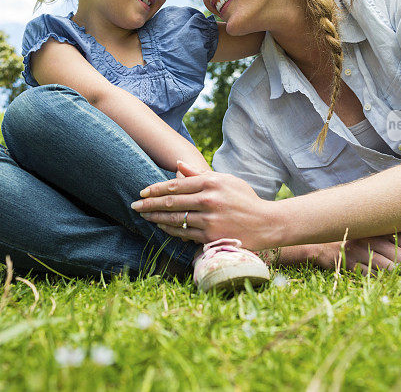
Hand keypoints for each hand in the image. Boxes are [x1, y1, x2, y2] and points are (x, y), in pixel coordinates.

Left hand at [131, 161, 276, 249]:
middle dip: (149, 204)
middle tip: (135, 205)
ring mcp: (209, 219)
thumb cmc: (245, 199)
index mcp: (211, 182)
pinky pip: (184, 234)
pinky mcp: (210, 236)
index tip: (143, 192)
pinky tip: (161, 228)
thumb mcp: (226, 180)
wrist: (266, 223)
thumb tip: (178, 164)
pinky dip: (170, 231)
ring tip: (144, 216)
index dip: (156, 189)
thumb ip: (200, 173)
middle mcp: (208, 199)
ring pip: (174, 219)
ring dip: (156, 218)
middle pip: (170, 202)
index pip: (176, 185)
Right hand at [283, 233, 400, 274]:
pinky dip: (376, 278)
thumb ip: (394, 238)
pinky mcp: (349, 263)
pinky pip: (373, 277)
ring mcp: (361, 251)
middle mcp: (374, 237)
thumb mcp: (373, 231)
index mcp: (382, 227)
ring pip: (392, 271)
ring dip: (392, 275)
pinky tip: (370, 272)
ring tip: (385, 270)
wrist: (318, 240)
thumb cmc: (352, 237)